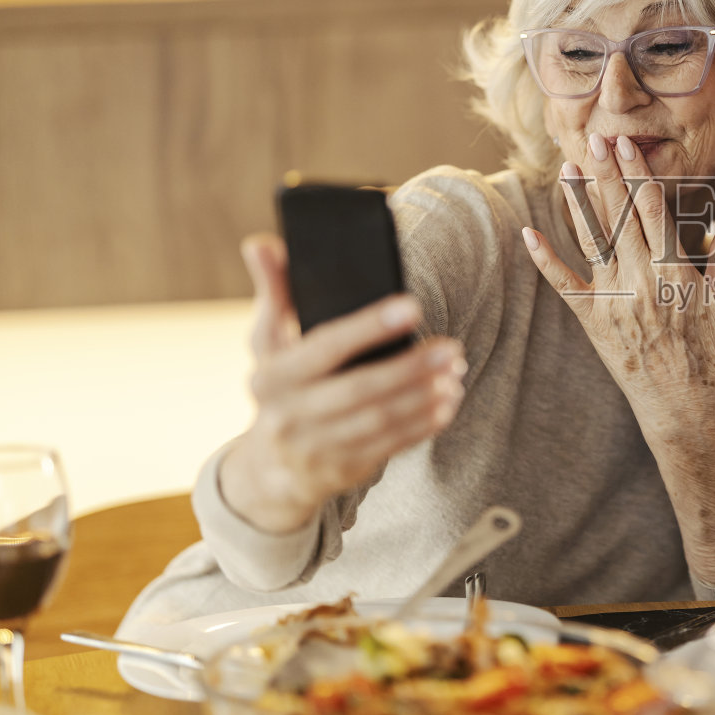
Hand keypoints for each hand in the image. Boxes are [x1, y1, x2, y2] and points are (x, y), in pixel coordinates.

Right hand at [219, 233, 465, 533]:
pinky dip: (421, 426)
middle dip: (410, 368)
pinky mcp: (342, 470)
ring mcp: (316, 448)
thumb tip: (259, 244)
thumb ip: (273, 291)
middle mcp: (290, 415)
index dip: (369, 327)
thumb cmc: (279, 386)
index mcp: (272, 376)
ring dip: (422, 397)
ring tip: (454, 372)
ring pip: (379, 422)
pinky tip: (447, 404)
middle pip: (359, 389)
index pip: (325, 346)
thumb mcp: (267, 342)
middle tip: (451, 348)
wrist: (269, 469)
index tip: (413, 306)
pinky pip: (388, 447)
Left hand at [521, 135, 714, 427]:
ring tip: (568, 169)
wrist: (679, 399)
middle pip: (620, 215)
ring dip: (577, 203)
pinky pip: (565, 284)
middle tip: (595, 140)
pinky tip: (528, 233)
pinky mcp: (592, 318)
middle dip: (607, 175)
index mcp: (675, 270)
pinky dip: (546, 259)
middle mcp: (642, 279)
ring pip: (592, 240)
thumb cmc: (707, 346)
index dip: (637, 174)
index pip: (652, 210)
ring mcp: (614, 298)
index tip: (627, 146)